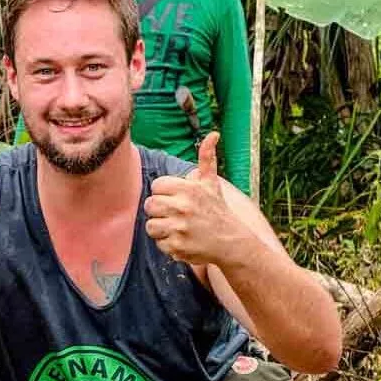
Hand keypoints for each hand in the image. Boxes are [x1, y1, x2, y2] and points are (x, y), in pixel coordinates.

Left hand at [144, 132, 231, 264]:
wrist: (231, 241)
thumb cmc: (217, 209)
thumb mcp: (212, 183)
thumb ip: (207, 158)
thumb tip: (213, 134)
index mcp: (188, 189)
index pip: (156, 186)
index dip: (163, 193)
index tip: (176, 199)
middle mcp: (183, 207)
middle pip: (150, 205)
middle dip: (159, 211)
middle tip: (174, 214)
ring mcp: (179, 228)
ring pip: (151, 226)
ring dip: (161, 228)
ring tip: (177, 228)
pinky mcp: (177, 246)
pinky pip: (159, 243)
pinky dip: (168, 244)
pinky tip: (182, 240)